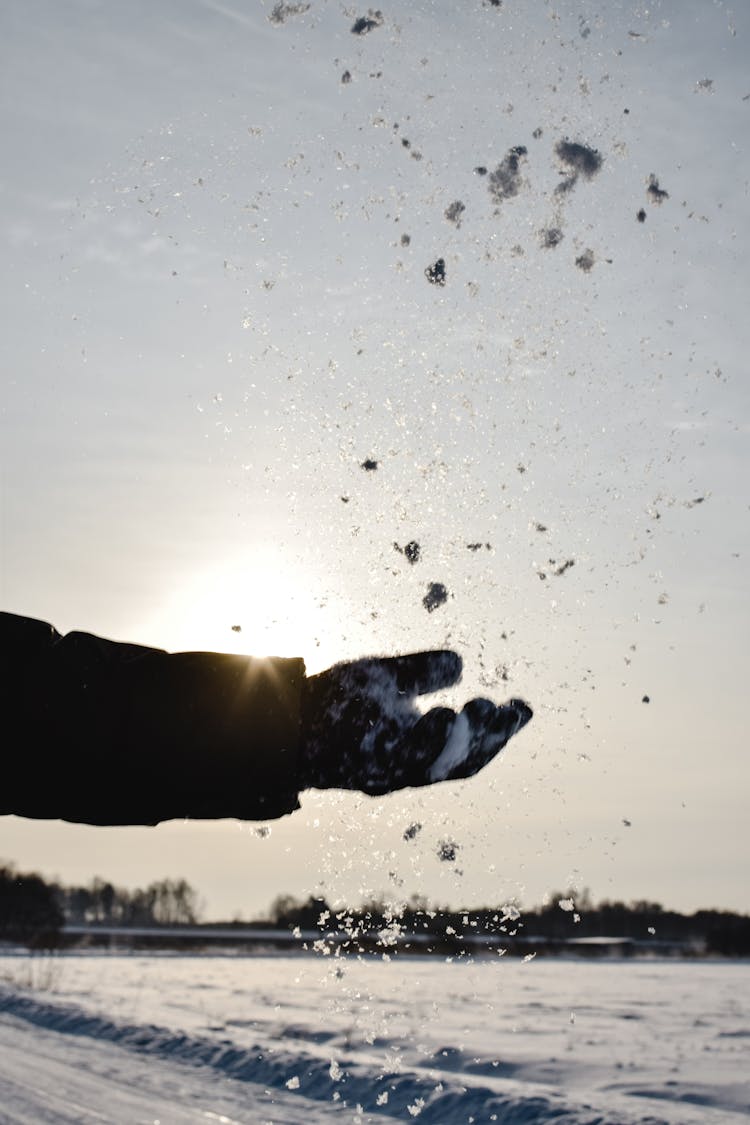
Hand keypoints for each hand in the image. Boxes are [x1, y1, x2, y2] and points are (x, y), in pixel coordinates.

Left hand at [300, 651, 531, 794]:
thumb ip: (421, 672)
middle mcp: (406, 769)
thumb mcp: (386, 679)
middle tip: (513, 710)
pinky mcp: (359, 764)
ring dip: (464, 739)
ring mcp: (383, 771)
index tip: (524, 707)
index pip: (468, 748)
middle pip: (461, 763)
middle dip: (491, 738)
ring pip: (435, 765)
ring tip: (484, 709)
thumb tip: (459, 665)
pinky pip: (399, 758)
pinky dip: (426, 741)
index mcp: (418, 750)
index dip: (499, 732)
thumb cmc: (334, 701)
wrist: (282, 718)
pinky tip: (443, 714)